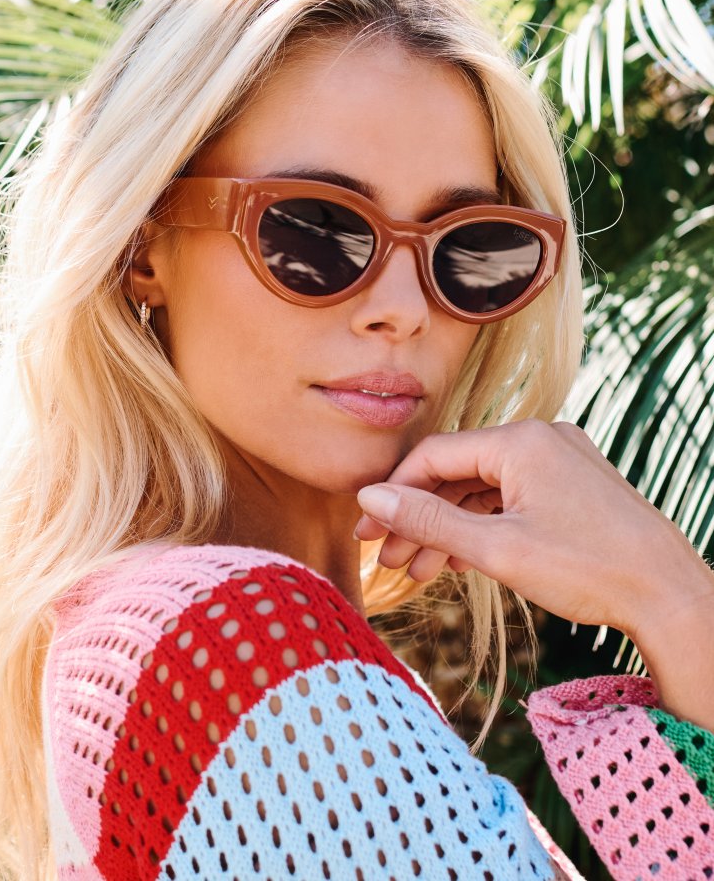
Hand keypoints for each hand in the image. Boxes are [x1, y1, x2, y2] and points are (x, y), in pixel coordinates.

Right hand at [355, 420, 713, 639]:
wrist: (670, 597)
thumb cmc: (589, 570)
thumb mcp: (496, 549)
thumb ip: (428, 521)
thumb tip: (371, 498)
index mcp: (521, 441)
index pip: (435, 456)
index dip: (394, 494)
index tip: (366, 529)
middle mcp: (541, 439)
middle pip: (458, 473)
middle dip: (419, 517)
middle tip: (386, 557)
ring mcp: (560, 462)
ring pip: (484, 490)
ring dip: (448, 527)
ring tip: (417, 568)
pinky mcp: (573, 486)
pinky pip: (512, 499)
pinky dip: (482, 527)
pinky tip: (457, 559)